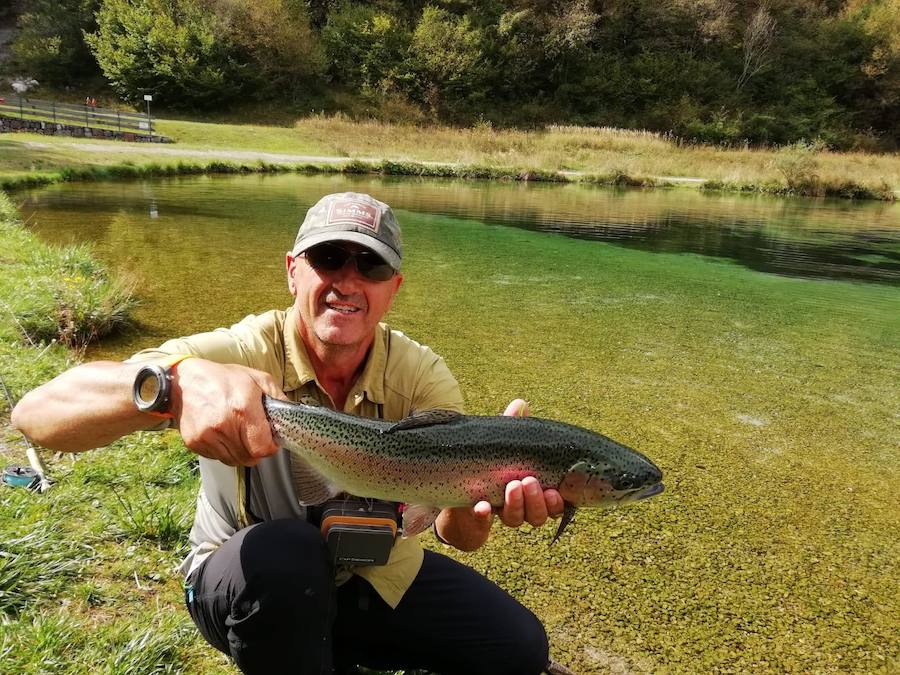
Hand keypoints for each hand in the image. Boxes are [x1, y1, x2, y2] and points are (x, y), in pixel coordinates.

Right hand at [171, 358, 283, 466]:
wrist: (183, 381)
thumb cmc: (222, 378)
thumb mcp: (256, 378)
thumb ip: (277, 396)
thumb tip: (291, 413)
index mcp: (243, 409)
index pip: (263, 448)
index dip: (270, 447)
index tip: (270, 441)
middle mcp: (224, 426)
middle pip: (250, 457)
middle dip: (257, 450)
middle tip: (255, 436)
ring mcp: (207, 436)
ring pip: (233, 460)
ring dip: (240, 452)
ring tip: (238, 433)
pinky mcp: (194, 443)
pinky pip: (217, 457)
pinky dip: (223, 450)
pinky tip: (222, 434)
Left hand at [434, 399, 563, 550]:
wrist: (457, 488)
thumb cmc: (488, 461)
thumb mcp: (501, 443)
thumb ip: (513, 427)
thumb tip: (520, 404)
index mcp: (533, 492)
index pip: (553, 504)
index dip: (556, 502)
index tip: (554, 491)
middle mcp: (520, 507)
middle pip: (537, 515)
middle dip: (536, 501)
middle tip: (529, 481)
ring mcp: (498, 513)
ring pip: (515, 519)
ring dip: (516, 505)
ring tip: (512, 486)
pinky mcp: (476, 518)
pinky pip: (481, 521)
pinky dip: (483, 514)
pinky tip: (482, 506)